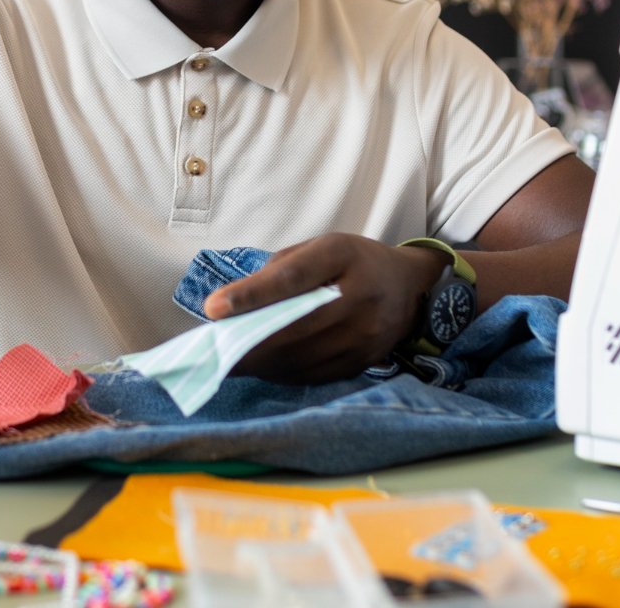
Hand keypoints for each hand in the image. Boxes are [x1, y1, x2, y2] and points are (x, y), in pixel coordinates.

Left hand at [202, 233, 444, 383]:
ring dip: (260, 362)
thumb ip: (282, 268)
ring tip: (229, 362)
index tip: (213, 309)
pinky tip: (262, 367)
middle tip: (211, 350)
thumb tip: (236, 302)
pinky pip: (314, 373)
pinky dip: (282, 372)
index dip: (252, 295)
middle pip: (295, 325)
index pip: (293, 276)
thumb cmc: (353, 261)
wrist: (408, 285)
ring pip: (302, 356)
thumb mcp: (321, 247)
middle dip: (247, 340)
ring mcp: (367, 333)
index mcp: (343, 254)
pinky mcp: (365, 360)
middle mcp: (360, 295)